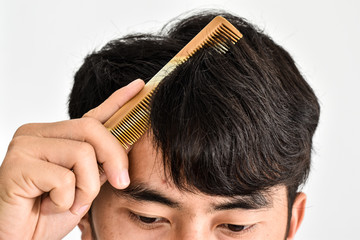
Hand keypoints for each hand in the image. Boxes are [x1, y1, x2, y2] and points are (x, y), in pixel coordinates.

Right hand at [0, 79, 144, 239]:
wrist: (21, 238)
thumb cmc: (50, 212)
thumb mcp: (86, 183)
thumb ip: (101, 160)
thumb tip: (129, 138)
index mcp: (55, 134)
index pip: (92, 115)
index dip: (119, 101)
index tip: (140, 86)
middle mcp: (37, 133)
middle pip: (92, 129)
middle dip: (114, 157)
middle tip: (121, 182)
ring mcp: (24, 146)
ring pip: (82, 154)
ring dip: (87, 188)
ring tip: (71, 202)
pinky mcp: (16, 166)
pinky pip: (63, 178)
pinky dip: (66, 200)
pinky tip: (50, 205)